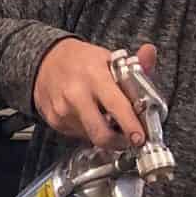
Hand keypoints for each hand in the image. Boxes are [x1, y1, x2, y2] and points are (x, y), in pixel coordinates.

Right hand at [34, 40, 155, 148]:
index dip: (130, 125)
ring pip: (91, 136)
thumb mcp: (109, 58)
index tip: (140, 137)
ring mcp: (62, 110)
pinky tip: (88, 115)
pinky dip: (88, 129)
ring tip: (105, 118)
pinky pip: (78, 134)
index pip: (116, 106)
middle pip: (100, 133)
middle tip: (128, 139)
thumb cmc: (80, 60)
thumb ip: (135, 62)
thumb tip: (150, 53)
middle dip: (118, 142)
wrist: (45, 61)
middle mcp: (76, 94)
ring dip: (103, 133)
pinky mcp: (54, 121)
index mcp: (94, 75)